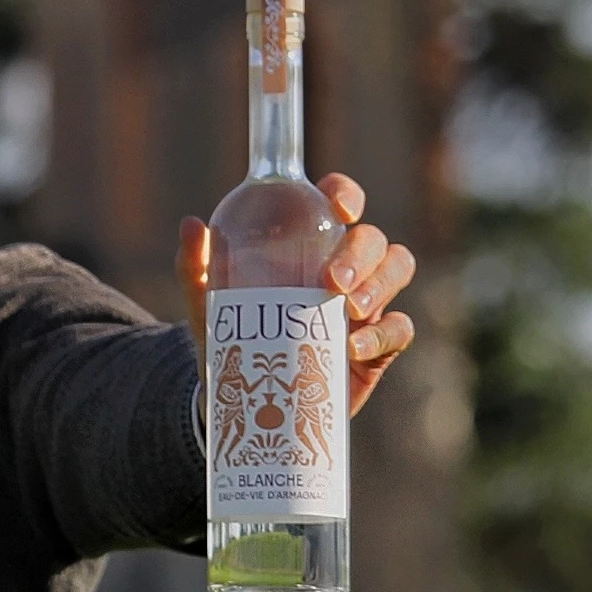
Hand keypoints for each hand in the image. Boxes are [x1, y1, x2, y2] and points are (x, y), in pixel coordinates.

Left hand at [180, 173, 419, 414]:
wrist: (246, 396)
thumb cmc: (235, 333)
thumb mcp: (209, 302)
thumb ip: (196, 267)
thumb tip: (192, 225)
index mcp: (311, 243)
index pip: (341, 203)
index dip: (348, 194)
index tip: (339, 208)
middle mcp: (346, 267)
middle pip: (374, 240)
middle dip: (359, 255)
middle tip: (330, 282)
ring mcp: (366, 304)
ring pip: (397, 271)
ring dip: (379, 285)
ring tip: (348, 309)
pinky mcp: (377, 346)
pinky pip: (399, 329)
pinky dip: (382, 334)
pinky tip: (352, 347)